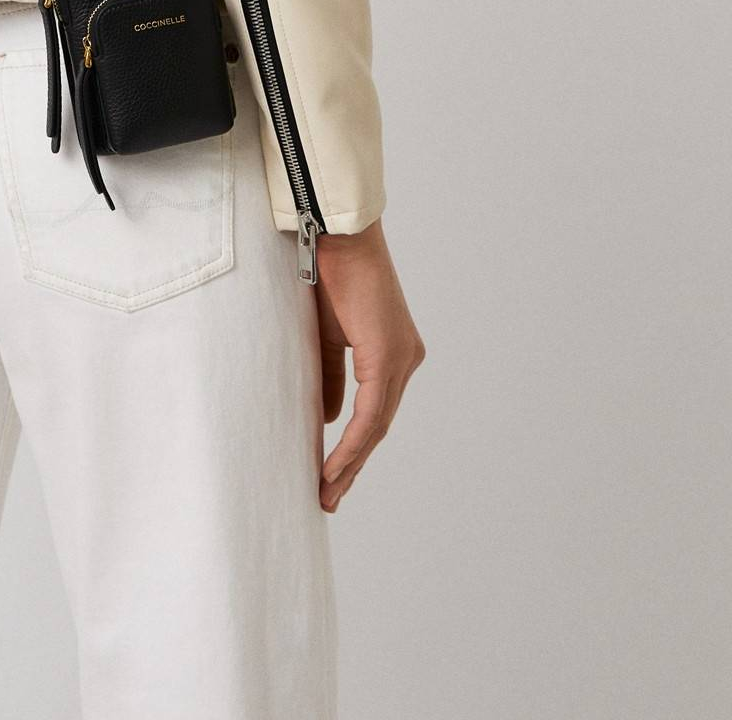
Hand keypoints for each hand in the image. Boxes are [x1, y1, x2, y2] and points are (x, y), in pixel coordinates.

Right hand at [311, 217, 424, 511]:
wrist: (333, 234)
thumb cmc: (327, 273)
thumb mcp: (326, 336)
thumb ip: (329, 378)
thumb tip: (328, 420)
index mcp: (393, 351)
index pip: (374, 412)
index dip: (353, 448)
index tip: (331, 477)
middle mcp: (406, 358)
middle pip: (378, 425)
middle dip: (352, 465)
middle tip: (328, 497)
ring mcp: (401, 358)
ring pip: (377, 425)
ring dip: (350, 462)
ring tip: (326, 491)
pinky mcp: (388, 355)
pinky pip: (371, 413)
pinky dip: (351, 443)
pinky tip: (333, 466)